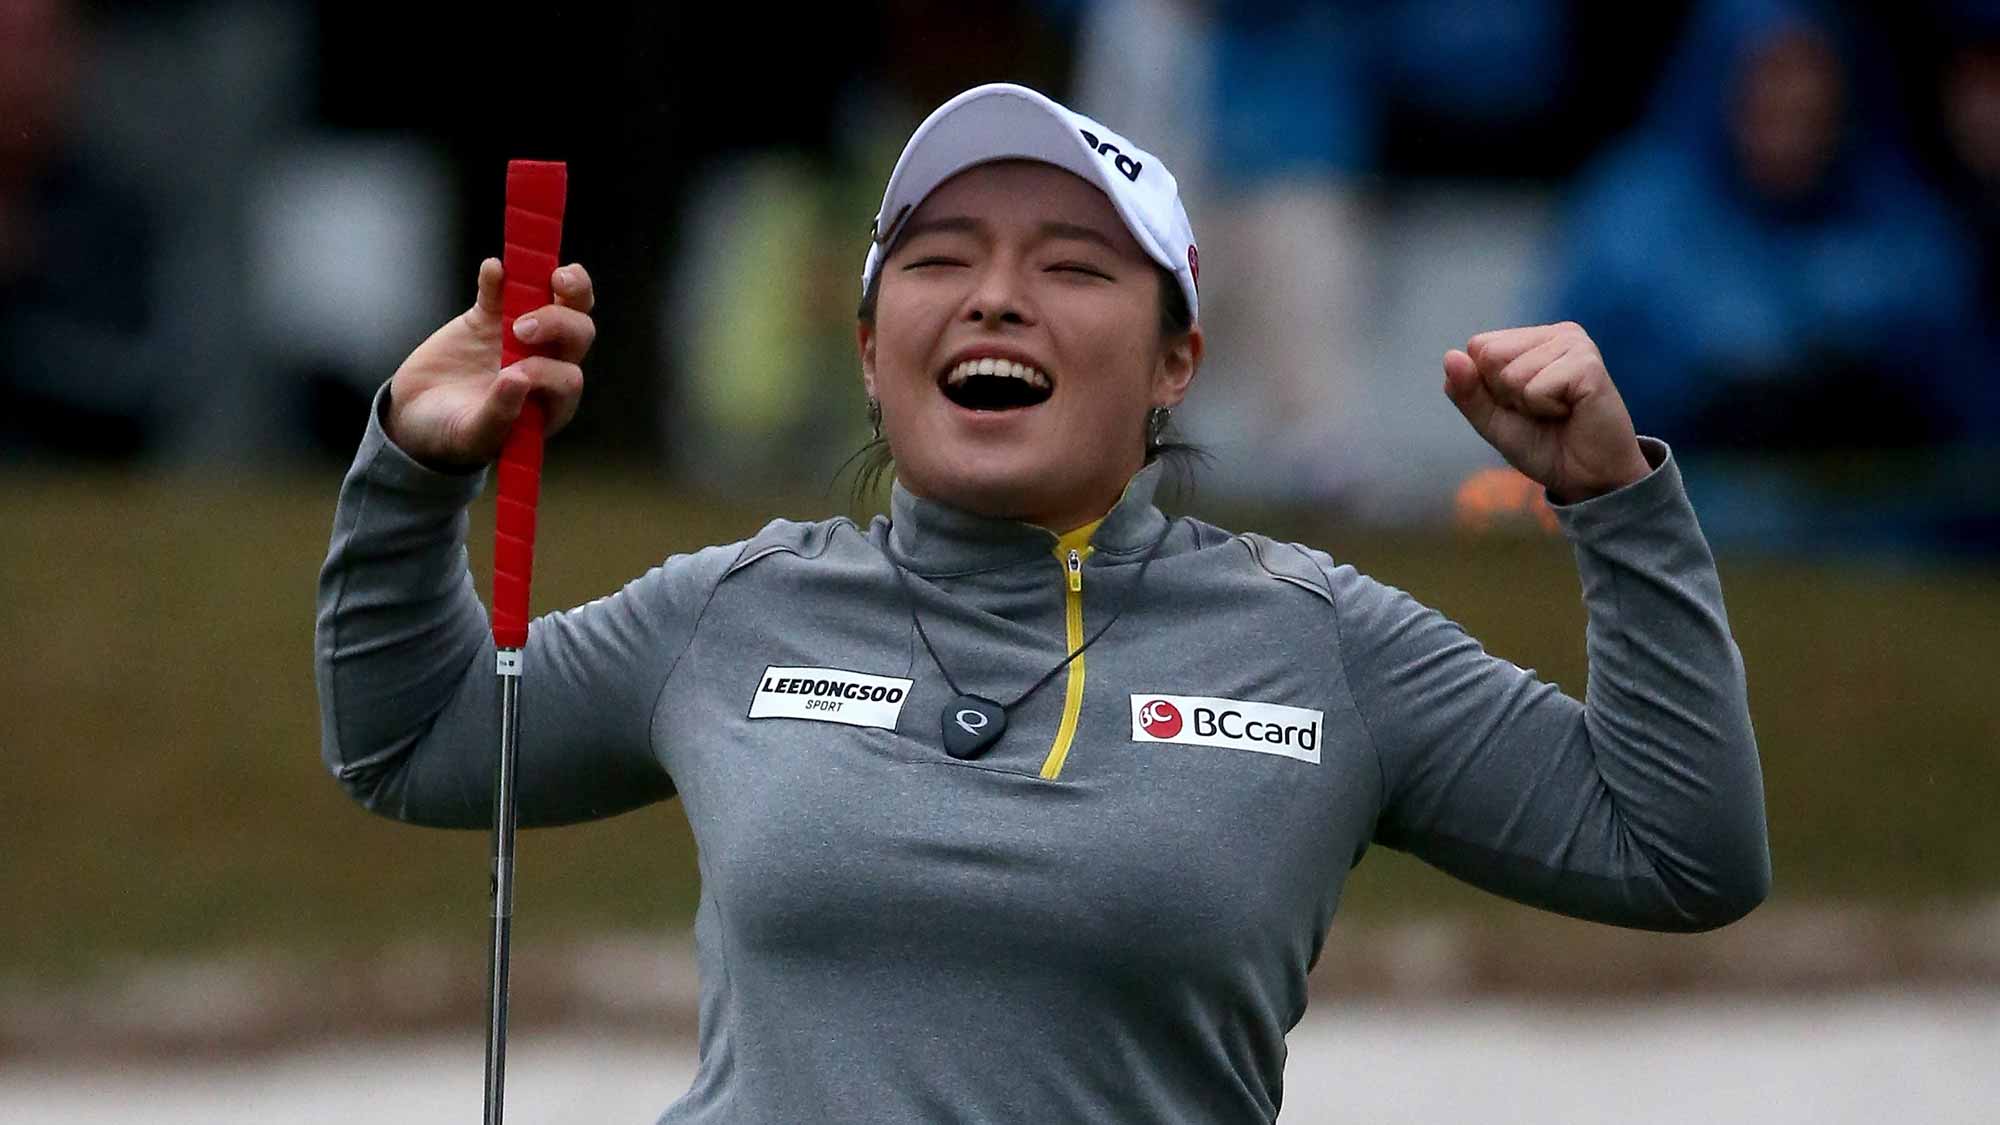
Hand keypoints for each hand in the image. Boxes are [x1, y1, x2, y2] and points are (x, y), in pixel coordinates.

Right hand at [385, 258, 595, 469]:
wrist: (415, 415)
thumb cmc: (453, 435)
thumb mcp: (473, 436)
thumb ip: (499, 414)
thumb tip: (519, 380)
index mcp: (549, 401)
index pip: (568, 377)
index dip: (548, 372)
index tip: (514, 374)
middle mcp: (546, 364)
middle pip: (578, 334)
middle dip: (561, 324)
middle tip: (524, 328)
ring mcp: (520, 336)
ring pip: (559, 303)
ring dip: (566, 287)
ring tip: (553, 276)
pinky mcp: (490, 317)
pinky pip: (503, 290)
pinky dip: (500, 278)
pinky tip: (493, 269)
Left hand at [1442, 321, 1652, 504]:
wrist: (1587, 478)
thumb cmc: (1545, 445)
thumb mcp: (1493, 420)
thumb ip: (1468, 391)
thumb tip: (1450, 357)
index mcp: (1533, 339)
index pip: (1479, 346)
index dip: (1489, 387)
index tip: (1521, 404)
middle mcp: (1556, 333)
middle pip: (1490, 354)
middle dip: (1506, 394)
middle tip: (1541, 410)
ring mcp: (1575, 344)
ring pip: (1511, 373)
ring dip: (1528, 404)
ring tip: (1559, 412)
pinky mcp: (1587, 365)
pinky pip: (1535, 388)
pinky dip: (1545, 409)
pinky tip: (1571, 412)